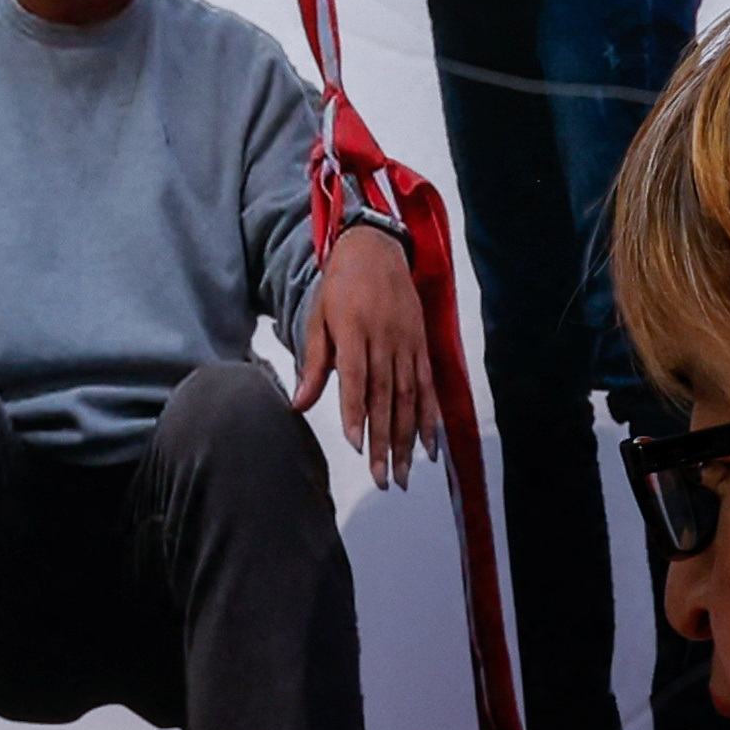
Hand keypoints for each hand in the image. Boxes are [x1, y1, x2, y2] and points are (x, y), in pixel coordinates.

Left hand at [299, 240, 447, 490]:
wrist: (376, 250)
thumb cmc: (341, 286)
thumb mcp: (319, 318)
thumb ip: (313, 364)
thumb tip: (299, 404)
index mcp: (355, 332)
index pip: (357, 380)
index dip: (357, 413)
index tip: (356, 446)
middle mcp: (385, 340)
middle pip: (386, 399)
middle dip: (383, 442)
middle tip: (381, 479)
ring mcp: (408, 345)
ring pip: (409, 399)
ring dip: (406, 440)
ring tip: (402, 473)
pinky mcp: (422, 346)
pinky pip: (428, 387)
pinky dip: (429, 418)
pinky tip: (428, 446)